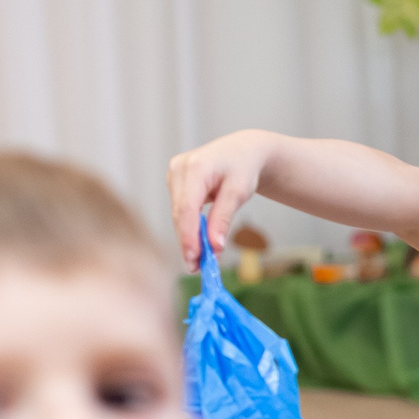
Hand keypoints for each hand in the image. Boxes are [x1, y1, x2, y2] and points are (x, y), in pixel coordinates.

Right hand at [168, 130, 281, 268]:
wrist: (243, 151)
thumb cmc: (244, 168)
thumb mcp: (239, 192)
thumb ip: (223, 218)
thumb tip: (214, 247)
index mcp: (195, 167)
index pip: (186, 208)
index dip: (188, 236)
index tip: (193, 259)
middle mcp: (179, 168)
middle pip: (179, 213)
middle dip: (187, 242)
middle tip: (196, 268)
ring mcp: (174, 174)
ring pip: (177, 214)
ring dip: (187, 237)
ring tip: (199, 261)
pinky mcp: (175, 181)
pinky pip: (180, 210)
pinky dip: (188, 227)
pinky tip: (197, 244)